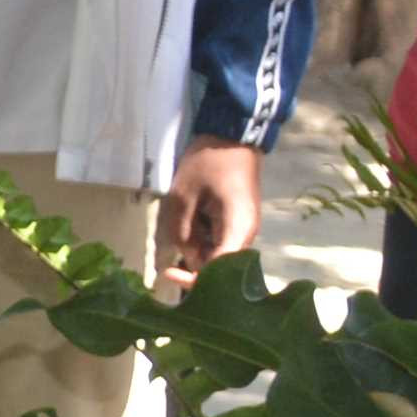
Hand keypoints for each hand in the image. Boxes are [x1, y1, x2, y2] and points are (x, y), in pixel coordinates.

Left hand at [152, 140, 264, 281]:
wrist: (232, 137)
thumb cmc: (209, 163)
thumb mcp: (184, 197)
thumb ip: (181, 232)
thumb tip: (184, 258)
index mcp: (237, 230)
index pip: (218, 270)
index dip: (194, 280)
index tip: (170, 273)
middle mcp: (245, 235)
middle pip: (218, 266)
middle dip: (193, 259)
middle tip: (176, 232)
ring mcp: (243, 230)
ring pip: (217, 254)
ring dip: (196, 245)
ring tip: (187, 213)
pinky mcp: (238, 224)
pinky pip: (219, 241)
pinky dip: (202, 236)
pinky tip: (193, 215)